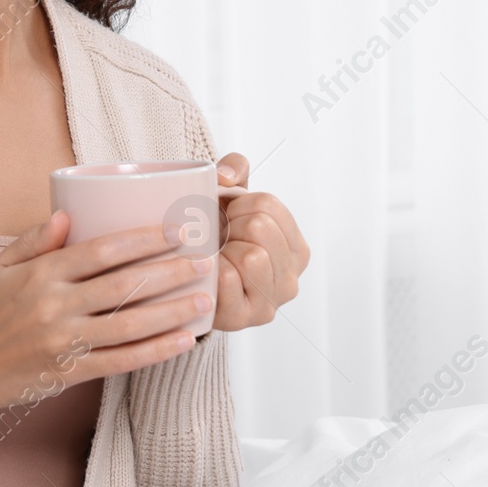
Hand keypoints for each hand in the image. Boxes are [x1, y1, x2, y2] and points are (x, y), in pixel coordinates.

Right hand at [0, 211, 214, 414]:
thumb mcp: (4, 266)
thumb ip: (35, 238)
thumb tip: (66, 213)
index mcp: (42, 274)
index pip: (102, 250)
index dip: (143, 239)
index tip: (175, 231)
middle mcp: (56, 306)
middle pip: (124, 285)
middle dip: (170, 272)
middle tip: (205, 261)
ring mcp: (65, 342)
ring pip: (130, 324)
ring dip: (173, 312)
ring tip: (204, 299)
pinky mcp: (72, 372)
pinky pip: (122, 361)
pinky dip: (157, 352)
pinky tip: (184, 341)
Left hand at [211, 152, 309, 331]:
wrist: (190, 281)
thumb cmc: (215, 237)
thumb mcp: (229, 197)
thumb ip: (235, 168)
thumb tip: (226, 176)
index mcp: (296, 248)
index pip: (269, 205)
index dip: (240, 204)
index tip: (231, 218)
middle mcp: (291, 278)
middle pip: (260, 227)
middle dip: (231, 226)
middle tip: (220, 239)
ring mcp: (271, 302)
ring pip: (252, 255)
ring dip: (223, 249)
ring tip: (216, 256)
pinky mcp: (244, 318)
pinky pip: (228, 278)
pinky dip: (212, 269)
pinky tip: (209, 274)